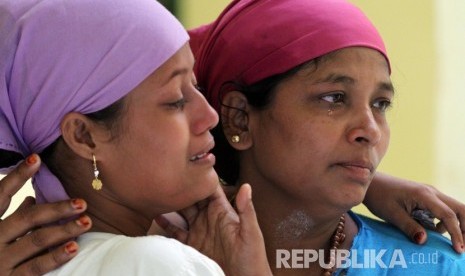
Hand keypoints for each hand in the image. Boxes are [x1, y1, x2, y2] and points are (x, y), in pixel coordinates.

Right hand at [0, 154, 91, 274]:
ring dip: (64, 230)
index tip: (36, 159)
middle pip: (27, 218)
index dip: (17, 176)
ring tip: (86, 221)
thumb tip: (31, 198)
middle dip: (56, 209)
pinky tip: (74, 247)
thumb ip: (13, 217)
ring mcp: (1, 262)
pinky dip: (56, 256)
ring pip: (36, 240)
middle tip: (81, 203)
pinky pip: (37, 267)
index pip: (1, 195)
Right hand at [156, 184, 271, 275]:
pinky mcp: (193, 245)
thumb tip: (246, 187)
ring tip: (160, 191)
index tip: (189, 163)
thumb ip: (247, 210)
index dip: (201, 176)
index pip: (210, 188)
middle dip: (182, 186)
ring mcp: (199, 231)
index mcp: (223, 212)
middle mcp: (209, 218)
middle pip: (193, 197)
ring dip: (172, 202)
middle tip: (168, 174)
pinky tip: (157, 215)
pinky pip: (177, 232)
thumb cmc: (253, 258)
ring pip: (182, 211)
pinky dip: (166, 224)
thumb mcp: (251, 233)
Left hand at [365, 172, 464, 252]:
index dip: (456, 234)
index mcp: (424, 195)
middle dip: (464, 227)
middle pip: (459, 209)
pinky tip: (435, 231)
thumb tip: (424, 241)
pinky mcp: (426, 197)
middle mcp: (431, 192)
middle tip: (462, 246)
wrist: (371, 183)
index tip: (459, 250)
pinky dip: (445, 221)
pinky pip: (443, 209)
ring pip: (453, 208)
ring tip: (450, 241)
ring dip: (456, 225)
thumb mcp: (392, 214)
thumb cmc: (379, 197)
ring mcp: (430, 193)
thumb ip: (409, 227)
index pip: (448, 216)